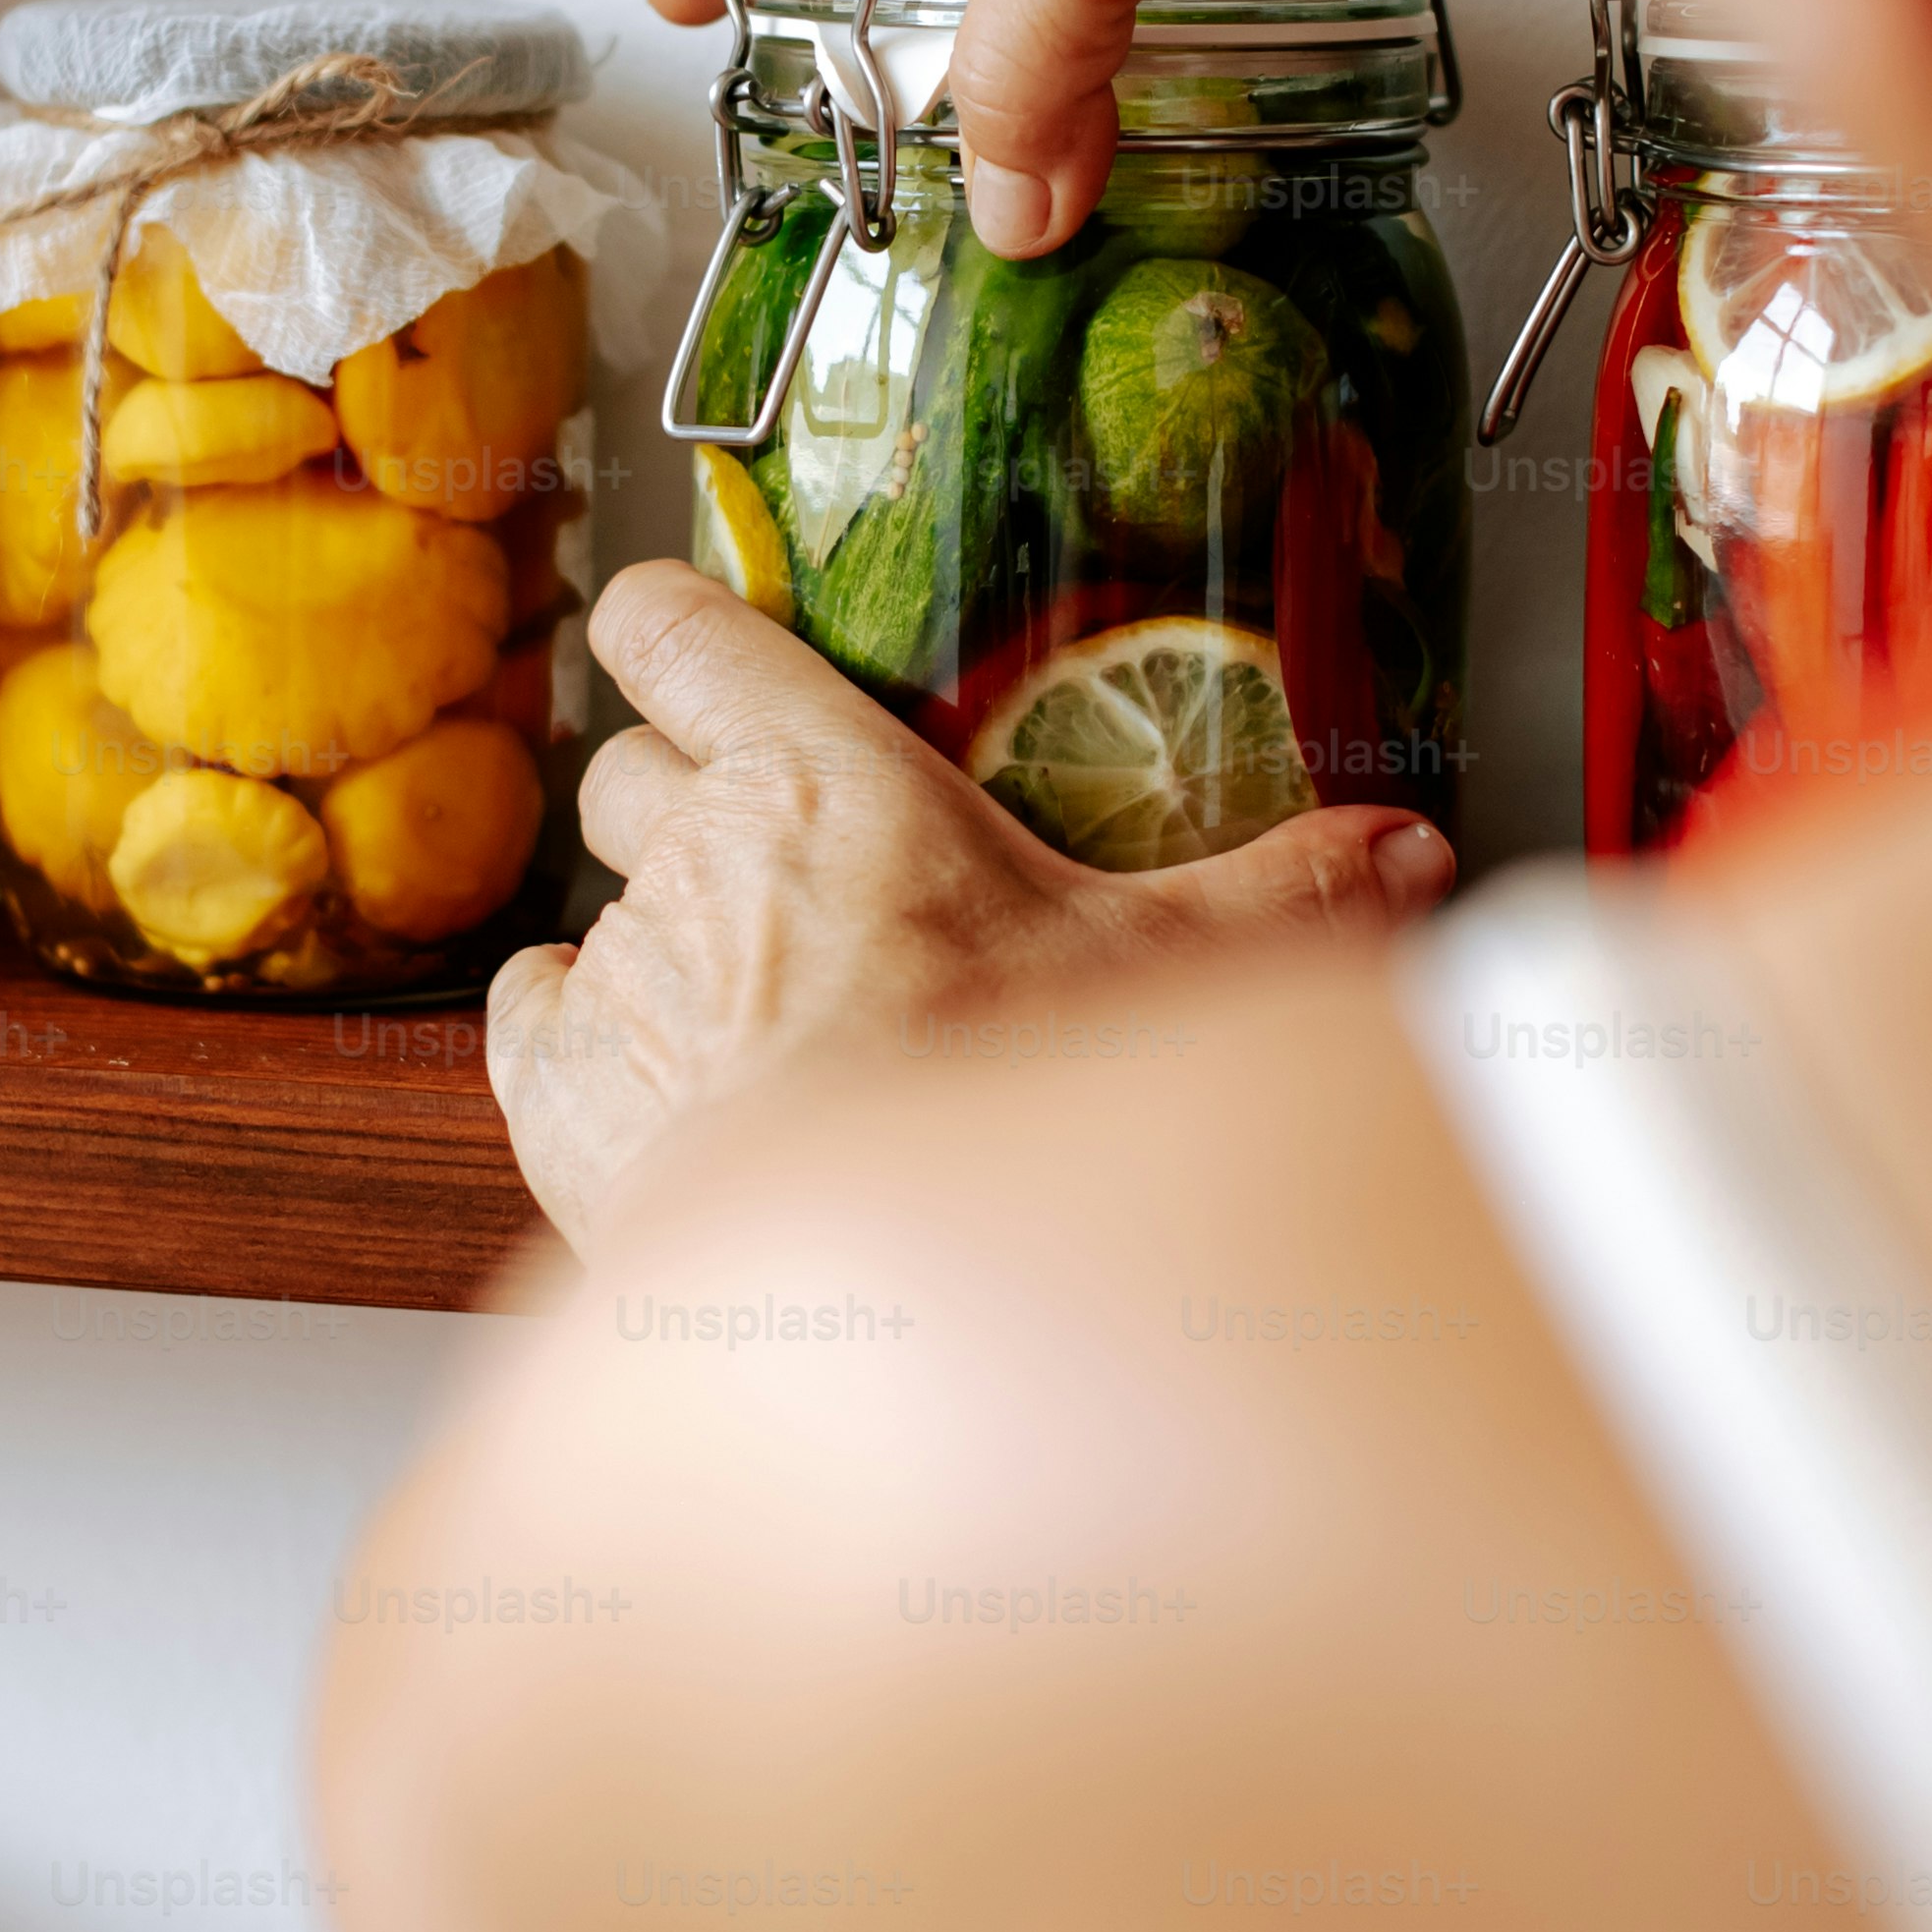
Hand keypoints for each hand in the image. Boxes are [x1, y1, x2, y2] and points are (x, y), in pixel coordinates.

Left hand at [493, 563, 1458, 1252]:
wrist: (894, 1304)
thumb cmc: (1021, 1108)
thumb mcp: (1178, 978)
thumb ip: (1284, 897)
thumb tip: (1408, 856)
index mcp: (825, 781)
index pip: (684, 634)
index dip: (671, 627)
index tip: (680, 635)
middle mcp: (693, 855)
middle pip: (623, 771)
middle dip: (673, 799)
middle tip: (765, 861)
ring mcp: (613, 975)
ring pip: (584, 903)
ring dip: (647, 940)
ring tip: (742, 1010)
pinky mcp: (553, 1094)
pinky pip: (523, 1013)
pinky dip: (572, 1035)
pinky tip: (653, 1075)